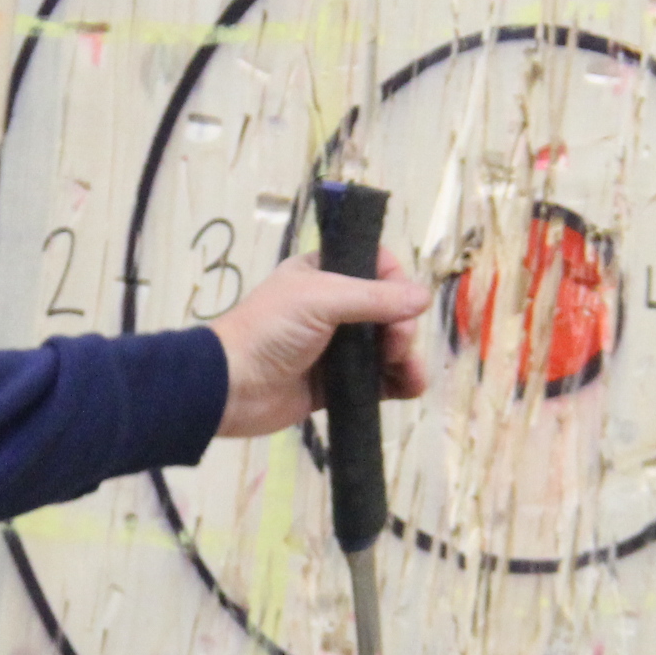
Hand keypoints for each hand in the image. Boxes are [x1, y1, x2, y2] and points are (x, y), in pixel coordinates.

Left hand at [204, 250, 431, 437]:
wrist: (231, 388)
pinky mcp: (338, 384)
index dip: (395, 281)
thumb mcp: (320, 299)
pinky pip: (379, 380)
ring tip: (405, 369)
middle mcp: (332, 308)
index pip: (375, 266)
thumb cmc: (270, 331)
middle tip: (395, 343)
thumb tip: (424, 298)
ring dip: (406, 355)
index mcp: (323, 274)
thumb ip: (373, 298)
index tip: (402, 301)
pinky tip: (411, 386)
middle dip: (401, 325)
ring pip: (387, 346)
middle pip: (388, 310)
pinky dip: (399, 381)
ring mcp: (336, 348)